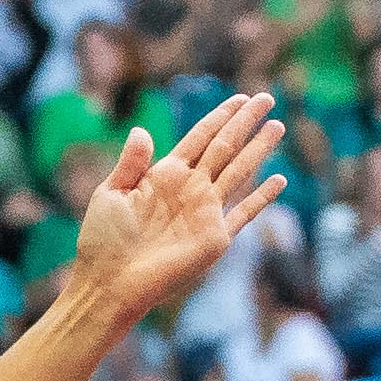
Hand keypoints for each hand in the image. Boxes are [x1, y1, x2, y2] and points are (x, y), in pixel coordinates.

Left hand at [71, 91, 288, 318]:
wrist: (109, 283)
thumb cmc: (102, 241)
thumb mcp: (110, 194)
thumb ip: (130, 163)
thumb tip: (141, 130)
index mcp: (165, 175)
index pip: (200, 138)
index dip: (220, 116)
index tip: (239, 98)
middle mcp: (189, 189)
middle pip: (224, 147)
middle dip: (245, 123)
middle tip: (266, 99)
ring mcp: (204, 212)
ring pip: (239, 172)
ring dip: (258, 150)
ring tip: (277, 127)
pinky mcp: (214, 238)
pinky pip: (243, 213)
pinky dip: (261, 198)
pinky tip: (278, 180)